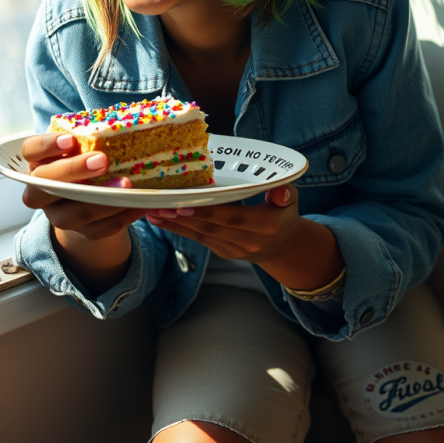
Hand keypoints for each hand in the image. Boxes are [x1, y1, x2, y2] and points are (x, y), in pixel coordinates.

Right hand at [21, 132, 142, 241]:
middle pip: (45, 183)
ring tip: (127, 184)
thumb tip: (123, 122)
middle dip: (73, 171)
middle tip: (102, 160)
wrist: (90, 202)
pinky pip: (99, 229)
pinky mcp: (81, 233)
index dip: (46, 145)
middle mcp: (41, 191)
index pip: (30, 151)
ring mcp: (58, 215)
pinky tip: (139, 203)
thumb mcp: (84, 149)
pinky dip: (121, 216)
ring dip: (101, 200)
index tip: (70, 139)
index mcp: (38, 163)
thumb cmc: (88, 162)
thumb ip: (92, 139)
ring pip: (72, 213)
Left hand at [144, 184, 301, 264]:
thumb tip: (281, 190)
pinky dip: (178, 230)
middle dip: (182, 217)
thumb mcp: (291, 201)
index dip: (209, 212)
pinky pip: (199, 240)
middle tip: (158, 205)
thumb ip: (285, 193)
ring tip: (152, 212)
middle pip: (211, 228)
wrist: (283, 246)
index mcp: (266, 226)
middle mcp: (249, 241)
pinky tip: (160, 220)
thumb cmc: (284, 213)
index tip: (185, 204)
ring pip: (201, 235)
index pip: (234, 219)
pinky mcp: (223, 252)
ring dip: (175, 224)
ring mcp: (234, 249)